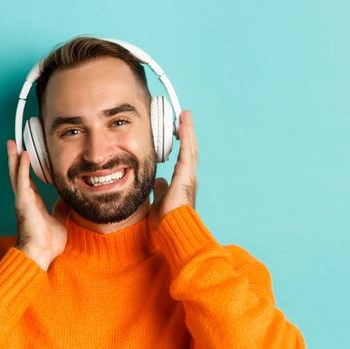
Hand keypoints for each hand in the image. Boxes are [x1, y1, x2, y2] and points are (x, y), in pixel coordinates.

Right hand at [7, 140, 68, 270]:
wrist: (41, 254)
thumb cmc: (48, 243)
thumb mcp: (59, 220)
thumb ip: (61, 209)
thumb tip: (68, 201)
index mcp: (33, 204)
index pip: (28, 182)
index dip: (26, 169)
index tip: (25, 156)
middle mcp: (25, 200)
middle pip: (18, 174)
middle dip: (15, 158)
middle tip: (13, 143)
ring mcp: (23, 200)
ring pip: (16, 174)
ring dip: (14, 158)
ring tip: (12, 143)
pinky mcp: (23, 201)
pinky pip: (22, 180)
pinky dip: (22, 167)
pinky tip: (23, 155)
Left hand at [149, 110, 197, 230]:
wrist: (173, 232)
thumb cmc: (167, 223)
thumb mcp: (159, 202)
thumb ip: (160, 191)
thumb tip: (158, 182)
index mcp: (182, 184)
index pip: (183, 159)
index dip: (182, 145)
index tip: (177, 132)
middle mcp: (188, 178)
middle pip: (189, 150)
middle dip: (186, 134)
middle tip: (183, 118)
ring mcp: (189, 176)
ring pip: (190, 148)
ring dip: (187, 131)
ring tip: (185, 116)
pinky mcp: (187, 175)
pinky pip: (187, 150)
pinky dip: (186, 135)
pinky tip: (183, 123)